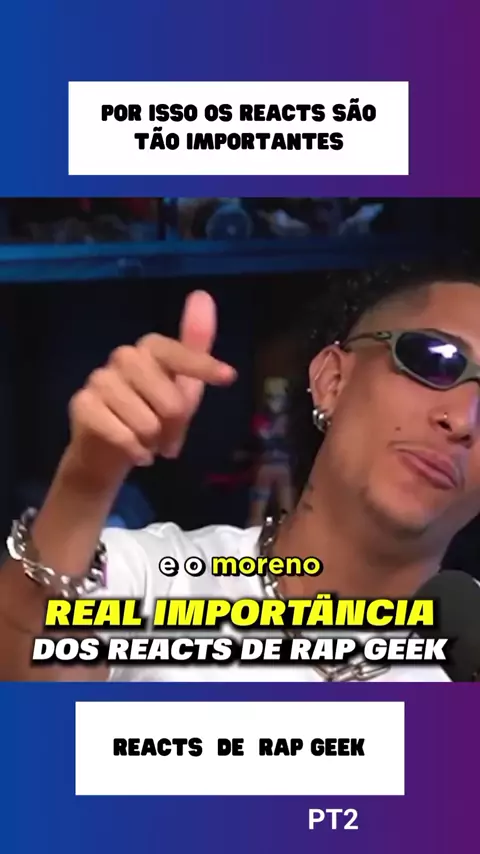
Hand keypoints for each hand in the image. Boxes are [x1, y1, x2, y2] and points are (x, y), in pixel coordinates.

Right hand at [68, 291, 235, 476]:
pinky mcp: (82, 405)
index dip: (203, 366)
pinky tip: (137, 453)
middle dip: (176, 427)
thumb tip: (202, 295)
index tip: (229, 376)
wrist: (109, 451)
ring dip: (154, 442)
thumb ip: (196, 348)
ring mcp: (99, 379)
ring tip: (148, 441)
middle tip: (167, 434)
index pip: (178, 352)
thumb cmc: (151, 414)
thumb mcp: (182, 386)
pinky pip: (122, 434)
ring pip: (146, 423)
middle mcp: (124, 357)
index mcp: (150, 348)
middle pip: (170, 401)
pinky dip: (136, 451)